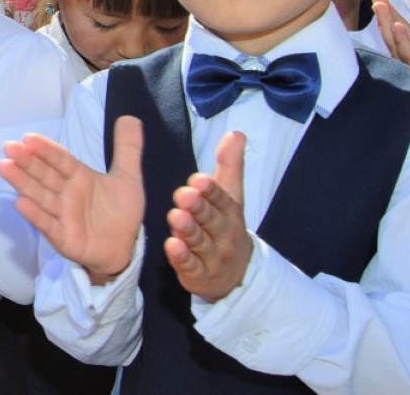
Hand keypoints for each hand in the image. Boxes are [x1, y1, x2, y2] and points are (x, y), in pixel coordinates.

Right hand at [0, 116, 144, 284]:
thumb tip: (129, 117)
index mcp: (80, 177)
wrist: (125, 248)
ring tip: (5, 167)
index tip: (28, 137)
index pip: (61, 160)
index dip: (46, 149)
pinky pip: (48, 225)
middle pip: (45, 175)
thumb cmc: (121, 212)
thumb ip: (128, 148)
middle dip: (27, 161)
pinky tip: (20, 203)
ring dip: (22, 182)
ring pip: (40, 196)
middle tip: (9, 147)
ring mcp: (64, 216)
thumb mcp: (129, 177)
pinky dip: (35, 215)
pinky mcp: (64, 238)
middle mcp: (67, 194)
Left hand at [165, 132, 251, 302]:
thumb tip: (236, 133)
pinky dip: (182, 258)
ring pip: (201, 243)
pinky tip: (171, 247)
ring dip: (189, 230)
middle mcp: (224, 234)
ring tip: (176, 217)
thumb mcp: (231, 195)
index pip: (222, 199)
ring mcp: (214, 257)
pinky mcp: (200, 276)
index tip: (198, 179)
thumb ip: (229, 164)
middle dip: (199, 207)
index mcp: (230, 212)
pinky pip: (191, 267)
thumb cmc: (226, 227)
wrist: (237, 275)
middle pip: (212, 220)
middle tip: (184, 194)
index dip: (211, 190)